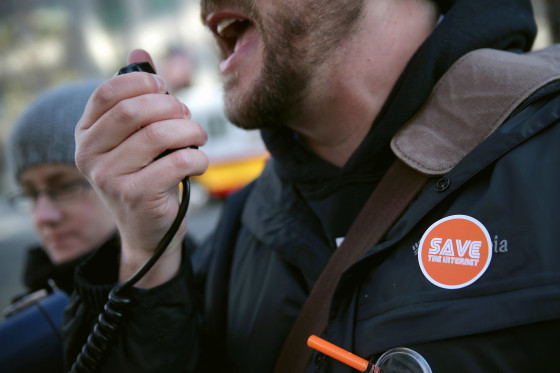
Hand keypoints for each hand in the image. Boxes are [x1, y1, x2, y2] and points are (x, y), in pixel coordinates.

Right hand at [75, 49, 207, 286]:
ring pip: (159, 135)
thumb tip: (140, 51)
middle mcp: (88, 156)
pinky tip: (199, 163)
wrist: (147, 231)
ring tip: (199, 138)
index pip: (106, 93)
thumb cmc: (146, 176)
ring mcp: (109, 178)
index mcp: (85, 135)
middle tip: (188, 117)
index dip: (142, 83)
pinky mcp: (135, 195)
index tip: (165, 89)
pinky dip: (197, 158)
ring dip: (190, 132)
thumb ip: (137, 96)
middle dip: (172, 108)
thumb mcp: (137, 138)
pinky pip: (177, 162)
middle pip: (134, 111)